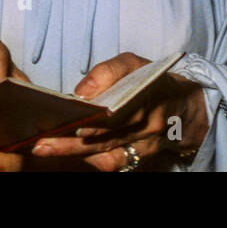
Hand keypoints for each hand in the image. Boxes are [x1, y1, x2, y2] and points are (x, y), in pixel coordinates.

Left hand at [29, 53, 207, 171]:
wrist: (185, 109)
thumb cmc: (153, 81)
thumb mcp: (135, 63)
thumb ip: (109, 71)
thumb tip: (82, 91)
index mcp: (147, 94)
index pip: (118, 107)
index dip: (93, 115)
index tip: (67, 116)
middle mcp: (147, 123)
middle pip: (106, 135)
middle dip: (70, 141)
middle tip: (40, 142)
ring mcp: (145, 145)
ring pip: (107, 154)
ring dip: (75, 154)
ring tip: (45, 150)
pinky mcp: (142, 158)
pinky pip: (115, 164)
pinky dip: (91, 161)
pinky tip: (69, 156)